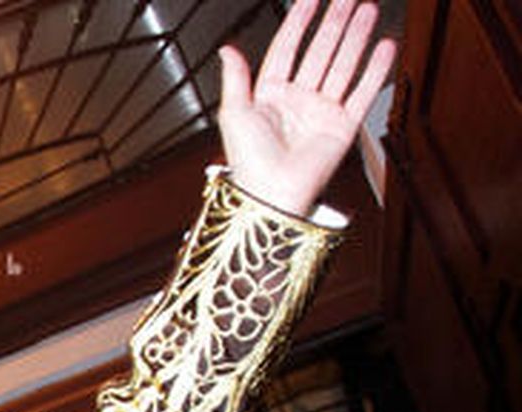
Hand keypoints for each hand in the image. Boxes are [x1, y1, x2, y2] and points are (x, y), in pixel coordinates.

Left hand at [218, 0, 395, 215]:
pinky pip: (362, 92)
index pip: (287, 48)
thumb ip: (235, 78)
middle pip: (319, 51)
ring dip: (356, 37)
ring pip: (342, 65)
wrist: (271, 194)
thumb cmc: (248, 161)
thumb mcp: (233, 113)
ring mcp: (322, 111)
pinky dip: (375, 70)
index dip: (299, 22)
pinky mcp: (342, 126)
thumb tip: (227, 49)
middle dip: (335, 22)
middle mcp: (297, 100)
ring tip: (368, 10)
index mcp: (269, 95)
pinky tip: (384, 47)